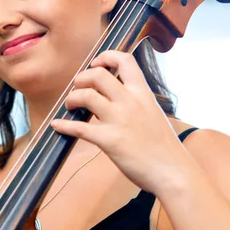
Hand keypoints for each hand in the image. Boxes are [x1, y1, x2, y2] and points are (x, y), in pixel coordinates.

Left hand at [50, 50, 189, 192]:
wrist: (173, 172)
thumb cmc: (165, 147)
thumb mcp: (154, 114)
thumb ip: (136, 103)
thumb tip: (114, 100)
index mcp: (143, 94)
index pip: (126, 60)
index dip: (107, 56)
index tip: (96, 63)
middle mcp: (130, 102)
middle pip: (97, 75)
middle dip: (82, 79)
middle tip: (78, 88)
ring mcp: (119, 120)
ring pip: (85, 96)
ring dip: (71, 99)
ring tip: (70, 106)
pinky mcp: (109, 140)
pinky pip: (79, 128)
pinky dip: (63, 125)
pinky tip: (56, 125)